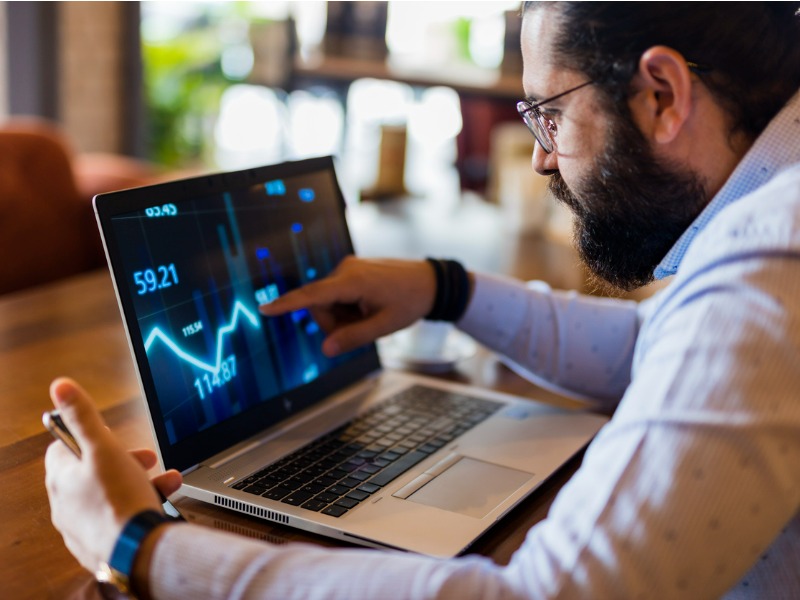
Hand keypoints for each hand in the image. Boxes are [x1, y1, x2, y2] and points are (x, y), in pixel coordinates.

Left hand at [44, 378, 181, 570]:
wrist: (136, 550)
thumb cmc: (118, 499)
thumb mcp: (104, 448)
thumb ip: (83, 416)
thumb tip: (60, 386)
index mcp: (60, 479)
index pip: (64, 447)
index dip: (90, 437)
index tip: (112, 437)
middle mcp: (66, 504)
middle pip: (92, 471)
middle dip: (125, 460)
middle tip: (145, 459)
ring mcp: (83, 526)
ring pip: (111, 494)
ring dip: (140, 481)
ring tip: (165, 479)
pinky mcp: (103, 542)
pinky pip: (120, 515)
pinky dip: (139, 504)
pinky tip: (160, 500)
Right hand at [259, 257, 435, 355]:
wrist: (430, 281)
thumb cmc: (410, 301)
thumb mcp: (384, 326)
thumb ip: (354, 338)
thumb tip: (326, 349)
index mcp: (354, 281)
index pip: (313, 295)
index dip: (287, 304)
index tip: (264, 309)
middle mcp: (346, 269)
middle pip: (319, 305)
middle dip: (335, 323)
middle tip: (364, 327)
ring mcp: (348, 267)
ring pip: (327, 302)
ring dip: (343, 316)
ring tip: (370, 314)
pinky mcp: (350, 269)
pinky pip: (337, 294)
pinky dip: (347, 307)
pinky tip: (368, 307)